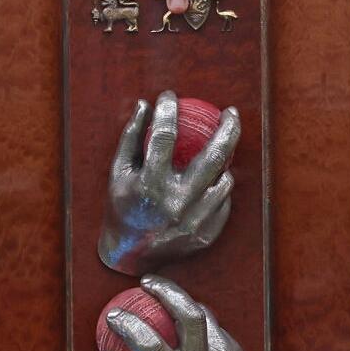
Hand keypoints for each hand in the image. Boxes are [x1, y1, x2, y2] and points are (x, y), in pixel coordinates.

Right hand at [97, 92, 237, 275]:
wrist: (130, 254)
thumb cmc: (122, 206)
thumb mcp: (119, 172)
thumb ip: (131, 137)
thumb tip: (145, 104)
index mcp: (150, 185)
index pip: (164, 136)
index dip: (168, 110)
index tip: (170, 96)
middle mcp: (175, 203)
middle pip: (213, 156)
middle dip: (227, 128)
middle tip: (231, 112)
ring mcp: (194, 221)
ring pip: (223, 181)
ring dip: (225, 162)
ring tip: (221, 149)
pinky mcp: (205, 235)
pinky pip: (223, 204)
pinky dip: (219, 189)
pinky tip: (215, 181)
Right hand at [97, 275, 243, 350]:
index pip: (149, 344)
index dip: (128, 324)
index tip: (113, 314)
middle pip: (190, 315)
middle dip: (167, 290)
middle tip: (146, 282)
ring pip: (204, 318)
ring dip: (180, 305)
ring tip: (160, 299)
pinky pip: (213, 330)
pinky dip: (196, 324)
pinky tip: (178, 324)